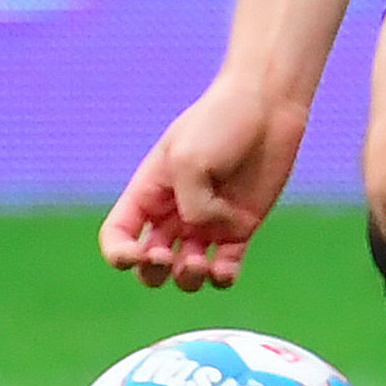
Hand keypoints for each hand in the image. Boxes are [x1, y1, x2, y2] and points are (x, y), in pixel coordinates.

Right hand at [98, 75, 312, 291]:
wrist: (267, 106)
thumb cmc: (220, 124)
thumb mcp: (189, 162)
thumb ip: (192, 207)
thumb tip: (209, 235)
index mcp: (149, 193)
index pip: (118, 237)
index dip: (119, 256)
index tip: (135, 254)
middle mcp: (174, 213)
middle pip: (149, 265)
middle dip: (152, 273)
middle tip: (167, 256)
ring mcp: (208, 224)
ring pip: (186, 273)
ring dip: (187, 279)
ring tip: (200, 263)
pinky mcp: (241, 228)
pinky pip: (225, 270)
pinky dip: (221, 278)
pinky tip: (223, 271)